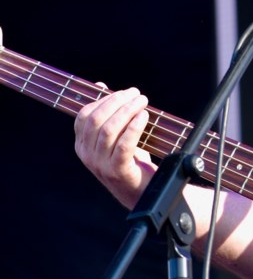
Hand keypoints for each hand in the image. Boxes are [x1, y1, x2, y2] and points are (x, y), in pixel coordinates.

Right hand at [74, 86, 155, 208]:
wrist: (143, 192)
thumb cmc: (131, 161)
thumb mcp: (116, 137)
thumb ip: (108, 114)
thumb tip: (100, 86)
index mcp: (83, 145)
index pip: (84, 115)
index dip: (104, 99)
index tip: (125, 92)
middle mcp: (87, 155)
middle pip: (96, 120)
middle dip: (117, 101)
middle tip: (137, 94)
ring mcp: (100, 165)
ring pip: (109, 130)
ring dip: (128, 111)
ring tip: (143, 102)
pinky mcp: (117, 171)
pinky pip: (124, 145)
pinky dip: (134, 127)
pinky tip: (144, 116)